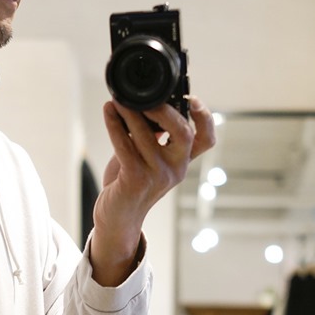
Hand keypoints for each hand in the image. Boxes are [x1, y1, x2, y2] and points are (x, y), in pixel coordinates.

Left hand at [90, 96, 215, 285]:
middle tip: (145, 97)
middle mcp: (176, 168)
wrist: (118, 217)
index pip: (206, 140)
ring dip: (129, 112)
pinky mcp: (136, 180)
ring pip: (146, 135)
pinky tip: (108, 112)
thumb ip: (152, 136)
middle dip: (166, 111)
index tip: (194, 99)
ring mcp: (157, 175)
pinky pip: (125, 145)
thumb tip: (143, 103)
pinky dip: (115, 125)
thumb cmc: (131, 183)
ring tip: (117, 99)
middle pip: (185, 134)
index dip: (205, 118)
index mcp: (182, 161)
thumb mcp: (148, 158)